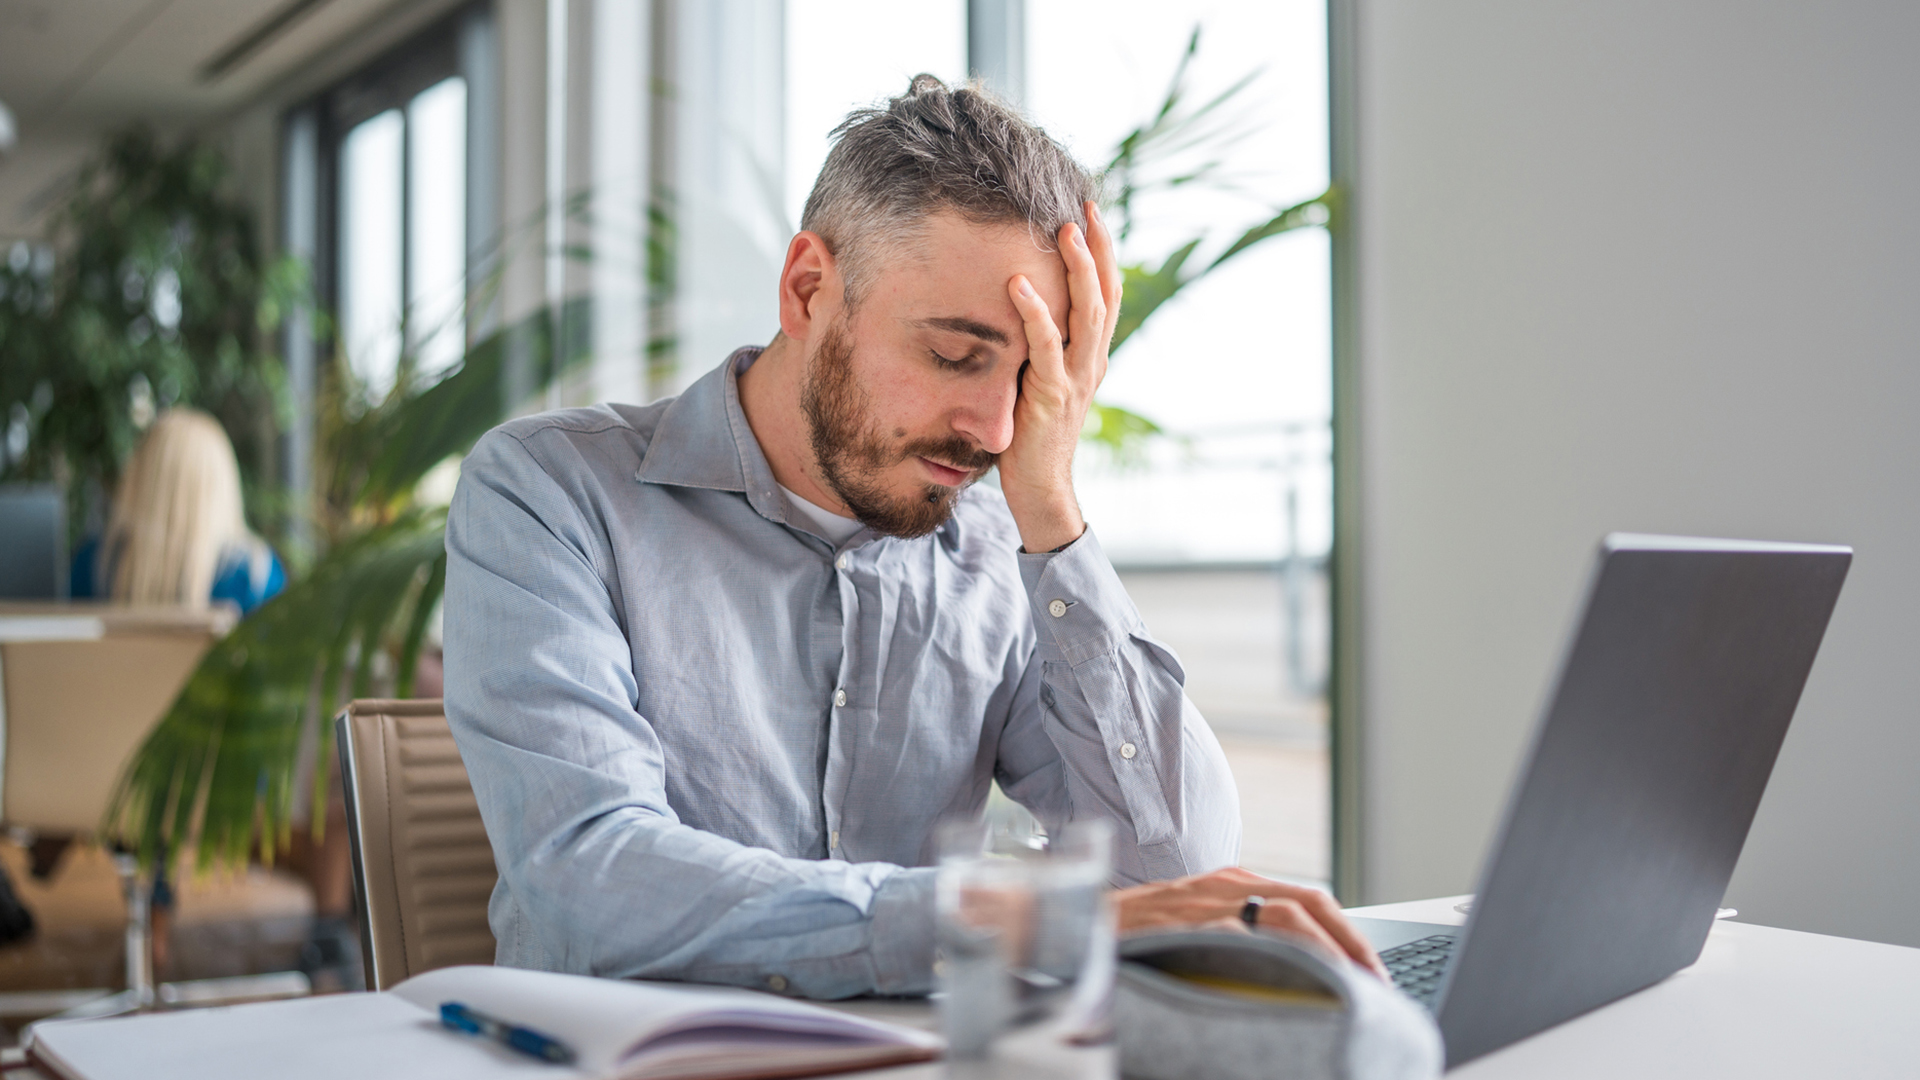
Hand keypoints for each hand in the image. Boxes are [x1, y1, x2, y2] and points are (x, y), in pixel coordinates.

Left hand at [999, 201, 1122, 553]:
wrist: (1040, 488)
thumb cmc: (1031, 435)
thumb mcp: (1038, 379)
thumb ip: (1037, 347)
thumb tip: (1012, 304)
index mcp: (1091, 357)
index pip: (1107, 295)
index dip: (1104, 254)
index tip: (1092, 212)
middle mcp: (1092, 362)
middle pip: (1105, 294)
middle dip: (1098, 248)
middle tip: (1086, 206)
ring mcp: (1076, 379)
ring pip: (1087, 314)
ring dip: (1077, 270)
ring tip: (1064, 230)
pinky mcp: (1051, 396)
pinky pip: (1046, 347)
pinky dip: (1034, 314)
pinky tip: (1017, 285)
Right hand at [1113, 866, 1388, 978]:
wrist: (1071, 926)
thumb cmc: (1131, 936)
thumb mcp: (1192, 926)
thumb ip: (1235, 935)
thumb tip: (1291, 969)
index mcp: (1231, 883)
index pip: (1309, 898)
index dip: (1348, 935)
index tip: (1371, 972)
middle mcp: (1223, 886)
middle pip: (1310, 903)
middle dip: (1352, 944)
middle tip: (1375, 985)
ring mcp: (1203, 904)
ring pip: (1286, 918)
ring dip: (1327, 954)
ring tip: (1348, 989)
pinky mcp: (1181, 925)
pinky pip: (1242, 940)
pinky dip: (1277, 961)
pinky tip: (1295, 987)